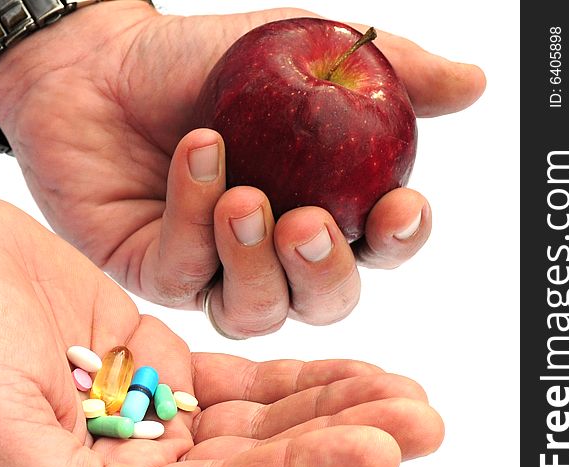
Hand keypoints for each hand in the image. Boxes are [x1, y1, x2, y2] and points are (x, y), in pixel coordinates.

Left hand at [0, 2, 485, 337]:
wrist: (97, 62)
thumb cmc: (196, 63)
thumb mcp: (300, 53)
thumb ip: (385, 73)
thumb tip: (471, 84)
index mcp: (317, 210)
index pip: (374, 250)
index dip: (397, 240)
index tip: (401, 207)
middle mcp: (269, 255)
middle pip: (321, 303)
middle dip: (324, 272)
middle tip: (310, 223)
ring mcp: (212, 272)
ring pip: (255, 311)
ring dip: (256, 260)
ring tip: (245, 198)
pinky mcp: (155, 276)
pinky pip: (186, 275)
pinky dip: (193, 220)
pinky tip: (195, 157)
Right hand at [0, 194, 443, 466]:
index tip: (380, 449)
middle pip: (260, 466)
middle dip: (343, 441)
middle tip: (425, 421)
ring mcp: (152, 418)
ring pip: (263, 423)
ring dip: (334, 408)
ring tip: (409, 394)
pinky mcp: (158, 365)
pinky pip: (243, 381)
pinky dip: (298, 377)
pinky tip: (353, 371)